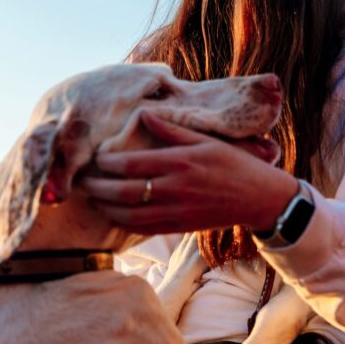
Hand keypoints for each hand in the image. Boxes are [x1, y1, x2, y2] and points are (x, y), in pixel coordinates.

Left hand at [81, 113, 299, 234]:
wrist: (261, 199)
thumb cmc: (236, 165)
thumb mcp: (208, 141)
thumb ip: (173, 130)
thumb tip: (144, 114)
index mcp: (180, 162)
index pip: (130, 164)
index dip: (106, 163)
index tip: (96, 159)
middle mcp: (175, 188)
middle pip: (122, 191)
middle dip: (98, 187)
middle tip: (84, 182)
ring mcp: (177, 211)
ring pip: (128, 214)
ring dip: (106, 208)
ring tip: (94, 199)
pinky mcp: (180, 227)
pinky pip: (143, 229)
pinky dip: (123, 223)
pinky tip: (115, 215)